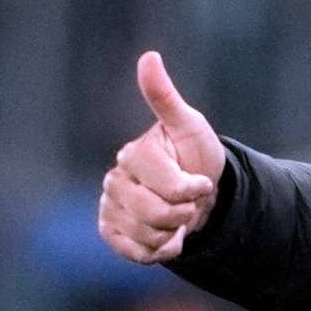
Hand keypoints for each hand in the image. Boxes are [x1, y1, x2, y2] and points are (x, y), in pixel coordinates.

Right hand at [99, 52, 224, 263]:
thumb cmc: (194, 155)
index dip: (193, 190)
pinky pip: (136, 253)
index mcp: (133, 155)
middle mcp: (114, 180)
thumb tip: (148, 56)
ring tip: (176, 217)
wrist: (198, 193)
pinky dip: (159, 250)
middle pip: (157, 214)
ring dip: (172, 233)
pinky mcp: (111, 233)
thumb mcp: (189, 125)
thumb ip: (165, 97)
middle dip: (184, 213)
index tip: (200, 182)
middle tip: (189, 201)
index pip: (170, 187)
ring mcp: (110, 207)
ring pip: (147, 236)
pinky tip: (165, 235)